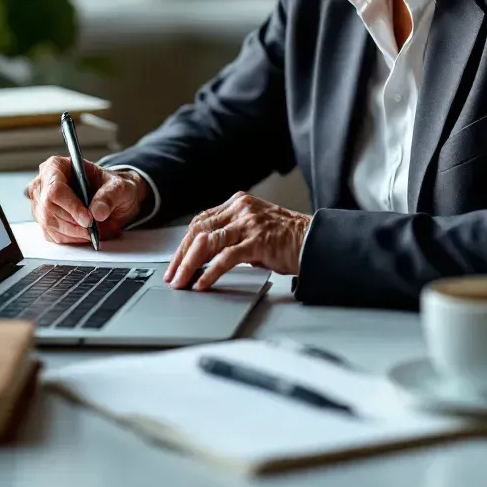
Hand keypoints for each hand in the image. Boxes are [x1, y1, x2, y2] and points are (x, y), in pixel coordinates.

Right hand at [25, 158, 151, 244]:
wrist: (113, 198)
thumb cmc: (111, 187)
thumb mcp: (118, 186)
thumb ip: (109, 196)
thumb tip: (97, 212)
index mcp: (57, 166)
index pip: (55, 188)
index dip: (70, 206)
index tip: (88, 219)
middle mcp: (44, 183)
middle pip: (49, 208)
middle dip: (74, 222)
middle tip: (94, 228)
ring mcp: (41, 203)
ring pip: (49, 224)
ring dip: (73, 233)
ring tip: (93, 231)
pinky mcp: (44, 221)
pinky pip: (52, 235)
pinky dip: (71, 239)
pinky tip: (84, 234)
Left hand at [164, 192, 311, 290]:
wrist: (315, 240)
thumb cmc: (286, 239)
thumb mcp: (254, 229)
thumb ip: (232, 234)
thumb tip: (205, 255)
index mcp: (237, 203)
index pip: (201, 221)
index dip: (184, 243)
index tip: (174, 262)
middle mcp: (240, 209)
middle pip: (199, 230)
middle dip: (181, 256)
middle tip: (172, 276)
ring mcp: (249, 223)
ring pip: (208, 242)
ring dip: (190, 265)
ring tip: (182, 282)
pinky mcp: (258, 240)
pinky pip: (226, 257)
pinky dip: (211, 272)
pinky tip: (203, 283)